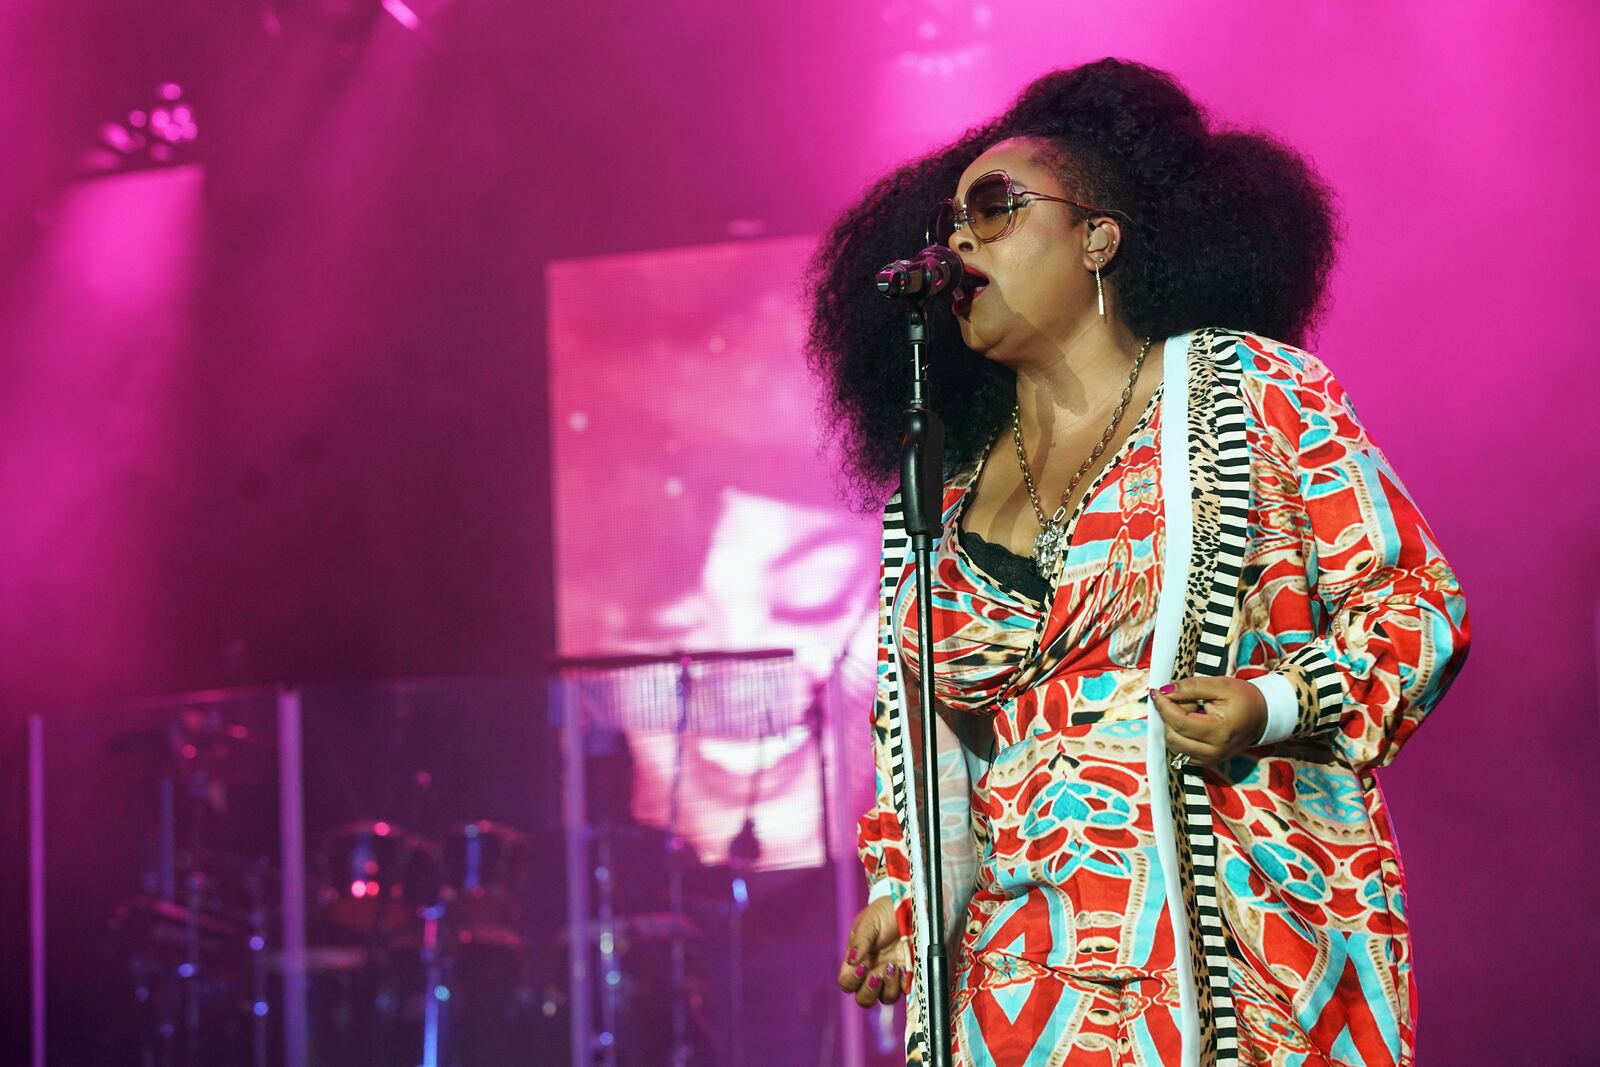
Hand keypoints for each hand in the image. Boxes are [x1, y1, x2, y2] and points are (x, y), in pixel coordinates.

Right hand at [836, 896, 910, 1007]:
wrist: (909, 907)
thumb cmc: (884, 913)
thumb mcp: (869, 923)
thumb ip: (860, 942)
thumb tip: (851, 961)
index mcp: (857, 960)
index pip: (846, 983)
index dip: (852, 980)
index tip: (863, 965)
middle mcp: (872, 971)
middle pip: (863, 998)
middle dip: (869, 990)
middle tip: (878, 972)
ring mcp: (890, 975)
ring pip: (884, 999)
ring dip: (887, 987)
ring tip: (894, 966)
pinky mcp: (907, 975)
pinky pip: (904, 991)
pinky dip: (904, 983)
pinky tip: (905, 968)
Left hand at [1149, 676, 1267, 766]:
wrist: (1263, 716)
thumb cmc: (1244, 699)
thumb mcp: (1221, 685)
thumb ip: (1192, 687)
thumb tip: (1165, 691)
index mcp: (1220, 732)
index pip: (1180, 722)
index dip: (1164, 706)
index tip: (1157, 691)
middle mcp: (1214, 751)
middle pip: (1173, 736)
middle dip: (1171, 715)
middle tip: (1185, 700)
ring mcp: (1210, 759)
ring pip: (1174, 745)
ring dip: (1174, 726)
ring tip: (1192, 711)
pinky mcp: (1206, 762)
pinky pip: (1180, 750)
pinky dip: (1179, 735)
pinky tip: (1192, 722)